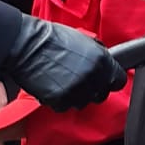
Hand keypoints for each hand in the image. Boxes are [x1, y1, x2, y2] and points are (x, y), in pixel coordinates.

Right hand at [5, 17, 124, 111]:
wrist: (25, 44)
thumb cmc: (51, 38)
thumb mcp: (83, 39)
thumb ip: (98, 55)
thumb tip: (107, 64)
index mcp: (101, 60)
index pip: (119, 81)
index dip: (111, 81)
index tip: (104, 80)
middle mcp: (91, 77)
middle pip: (101, 95)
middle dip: (92, 89)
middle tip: (78, 80)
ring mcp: (76, 90)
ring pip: (83, 103)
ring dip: (75, 95)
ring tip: (62, 81)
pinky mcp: (60, 100)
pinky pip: (65, 107)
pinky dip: (59, 100)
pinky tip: (52, 86)